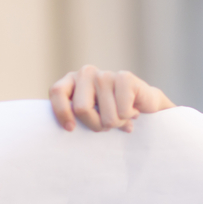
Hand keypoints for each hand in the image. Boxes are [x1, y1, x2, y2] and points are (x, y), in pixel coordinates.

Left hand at [49, 66, 174, 132]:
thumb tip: (63, 130)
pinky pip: (122, 110)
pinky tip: (134, 110)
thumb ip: (72, 118)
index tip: (71, 129)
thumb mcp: (86, 116)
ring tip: (122, 117)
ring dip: (116, 123)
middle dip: (96, 125)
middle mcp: (86, 73)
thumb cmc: (109, 114)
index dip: (62, 112)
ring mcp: (105, 74)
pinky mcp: (125, 77)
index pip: (57, 92)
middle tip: (106, 125)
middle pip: (81, 108)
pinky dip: (129, 116)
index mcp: (71, 81)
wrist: (144, 106)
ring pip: (105, 115)